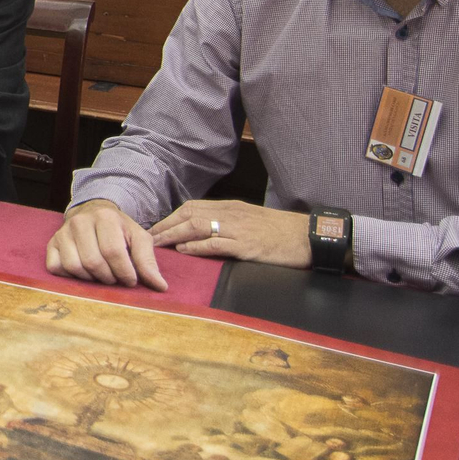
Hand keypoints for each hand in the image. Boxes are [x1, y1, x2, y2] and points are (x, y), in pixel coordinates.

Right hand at [46, 199, 167, 290]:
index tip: (131, 279)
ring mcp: (62, 233)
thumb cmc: (119, 229)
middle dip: (109, 277)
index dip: (124, 272)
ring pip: (74, 267)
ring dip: (91, 278)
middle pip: (93, 262)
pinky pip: (56, 268)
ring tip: (102, 274)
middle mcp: (80, 222)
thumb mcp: (138, 238)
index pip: (113, 252)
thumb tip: (160, 287)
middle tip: (116, 277)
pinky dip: (71, 276)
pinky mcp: (51, 244)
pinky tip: (84, 272)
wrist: (93, 213)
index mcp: (104, 217)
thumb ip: (148, 261)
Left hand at [150, 199, 313, 268]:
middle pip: (189, 214)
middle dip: (165, 226)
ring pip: (197, 226)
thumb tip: (203, 233)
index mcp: (230, 208)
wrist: (310, 236)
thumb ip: (228, 223)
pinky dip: (197, 246)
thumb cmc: (282, 231)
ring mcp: (238, 229)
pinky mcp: (247, 245)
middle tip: (147, 237)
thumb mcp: (251, 220)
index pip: (192, 208)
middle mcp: (231, 214)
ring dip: (173, 235)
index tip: (155, 228)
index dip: (171, 218)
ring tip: (157, 245)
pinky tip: (183, 251)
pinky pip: (216, 243)